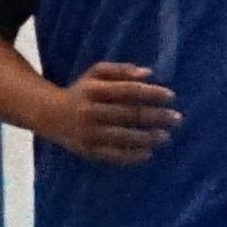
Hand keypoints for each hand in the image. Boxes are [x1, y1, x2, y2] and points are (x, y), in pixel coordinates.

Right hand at [50, 63, 178, 165]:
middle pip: (128, 114)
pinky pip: (111, 155)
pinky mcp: (86, 150)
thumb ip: (121, 70)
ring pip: (122, 137)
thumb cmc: (82, 90)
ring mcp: (87, 133)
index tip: (172, 97)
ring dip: (147, 138)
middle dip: (156, 117)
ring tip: (166, 137)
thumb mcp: (96, 73)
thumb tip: (149, 73)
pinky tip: (148, 154)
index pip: (127, 91)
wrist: (49, 114)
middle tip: (177, 119)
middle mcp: (89, 111)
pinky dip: (130, 156)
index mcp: (93, 90)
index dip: (151, 93)